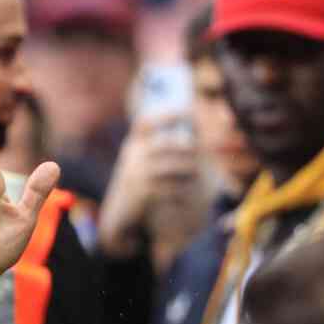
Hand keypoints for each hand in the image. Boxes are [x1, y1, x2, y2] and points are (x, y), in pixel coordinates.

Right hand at [99, 114, 198, 258]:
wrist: (120, 213)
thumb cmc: (139, 183)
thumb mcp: (143, 162)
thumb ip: (161, 146)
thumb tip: (191, 128)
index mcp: (133, 144)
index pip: (146, 122)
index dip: (166, 114)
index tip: (189, 110)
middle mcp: (133, 156)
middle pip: (167, 144)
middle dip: (188, 147)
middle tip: (202, 150)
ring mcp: (136, 174)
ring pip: (172, 166)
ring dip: (189, 168)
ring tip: (196, 171)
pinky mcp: (142, 192)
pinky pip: (170, 186)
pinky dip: (182, 187)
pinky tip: (186, 189)